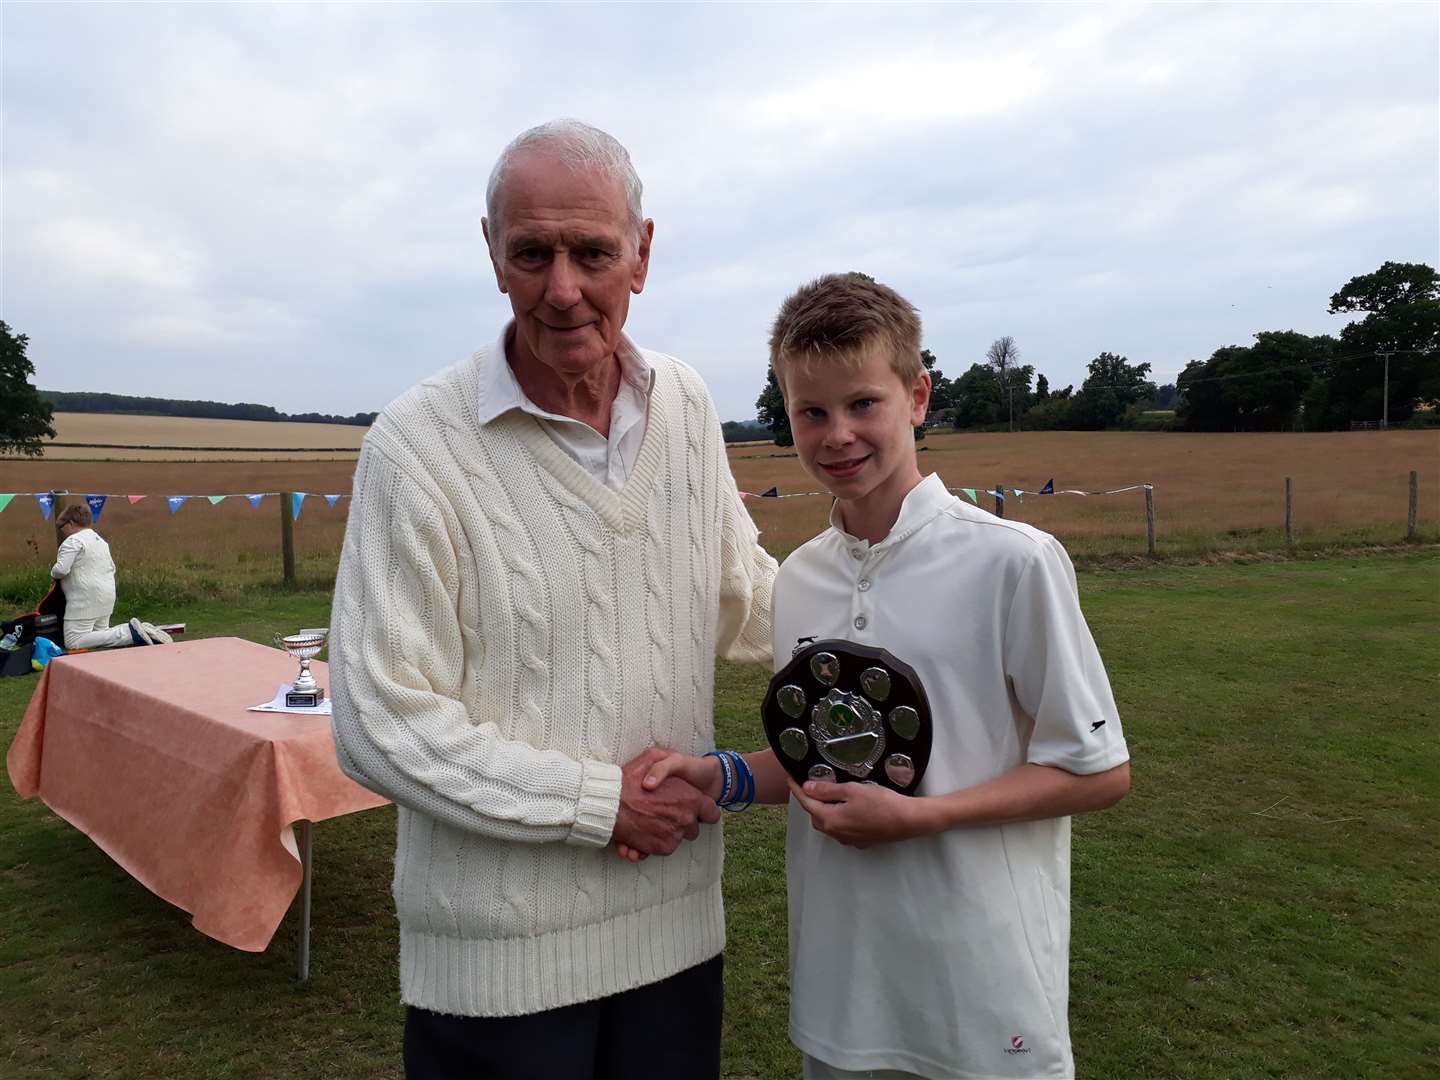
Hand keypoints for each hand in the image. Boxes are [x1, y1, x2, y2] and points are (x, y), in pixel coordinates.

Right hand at [611, 748, 720, 860]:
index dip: (704, 811)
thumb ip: (667, 764)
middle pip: (694, 829)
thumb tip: (675, 776)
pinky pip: (664, 848)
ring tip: (650, 823)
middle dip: (683, 823)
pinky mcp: (662, 848)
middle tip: (665, 814)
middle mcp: (686, 818)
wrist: (609, 802)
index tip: (694, 811)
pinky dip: (654, 844)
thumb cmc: (630, 778)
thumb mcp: (652, 756)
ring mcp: (675, 835)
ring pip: (678, 839)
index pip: (712, 813)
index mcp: (691, 798)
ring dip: (667, 833)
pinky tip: (642, 834)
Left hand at [787, 777, 931, 848]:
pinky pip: (841, 829)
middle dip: (810, 801)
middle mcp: (837, 833)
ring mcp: (849, 839)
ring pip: (828, 824)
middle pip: (816, 816)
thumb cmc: (882, 803)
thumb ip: (828, 790)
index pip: (807, 803)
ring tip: (828, 794)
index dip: (797, 790)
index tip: (791, 779)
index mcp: (831, 820)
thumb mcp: (852, 790)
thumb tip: (807, 788)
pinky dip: (838, 818)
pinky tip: (846, 808)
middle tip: (811, 784)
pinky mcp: (861, 841)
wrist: (908, 821)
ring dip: (824, 810)